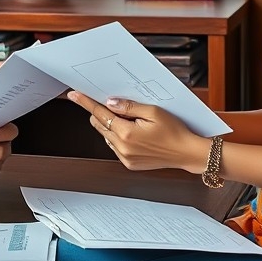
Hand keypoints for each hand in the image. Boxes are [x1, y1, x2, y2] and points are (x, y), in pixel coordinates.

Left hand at [66, 90, 205, 172]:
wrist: (187, 152)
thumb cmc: (175, 131)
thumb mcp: (153, 111)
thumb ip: (129, 107)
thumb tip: (110, 102)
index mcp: (127, 133)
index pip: (100, 113)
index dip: (87, 103)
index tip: (75, 96)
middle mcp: (123, 148)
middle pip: (100, 125)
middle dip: (101, 113)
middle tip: (112, 104)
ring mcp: (125, 158)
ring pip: (106, 136)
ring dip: (111, 126)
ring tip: (131, 121)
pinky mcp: (129, 164)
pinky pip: (115, 147)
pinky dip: (118, 137)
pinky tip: (133, 132)